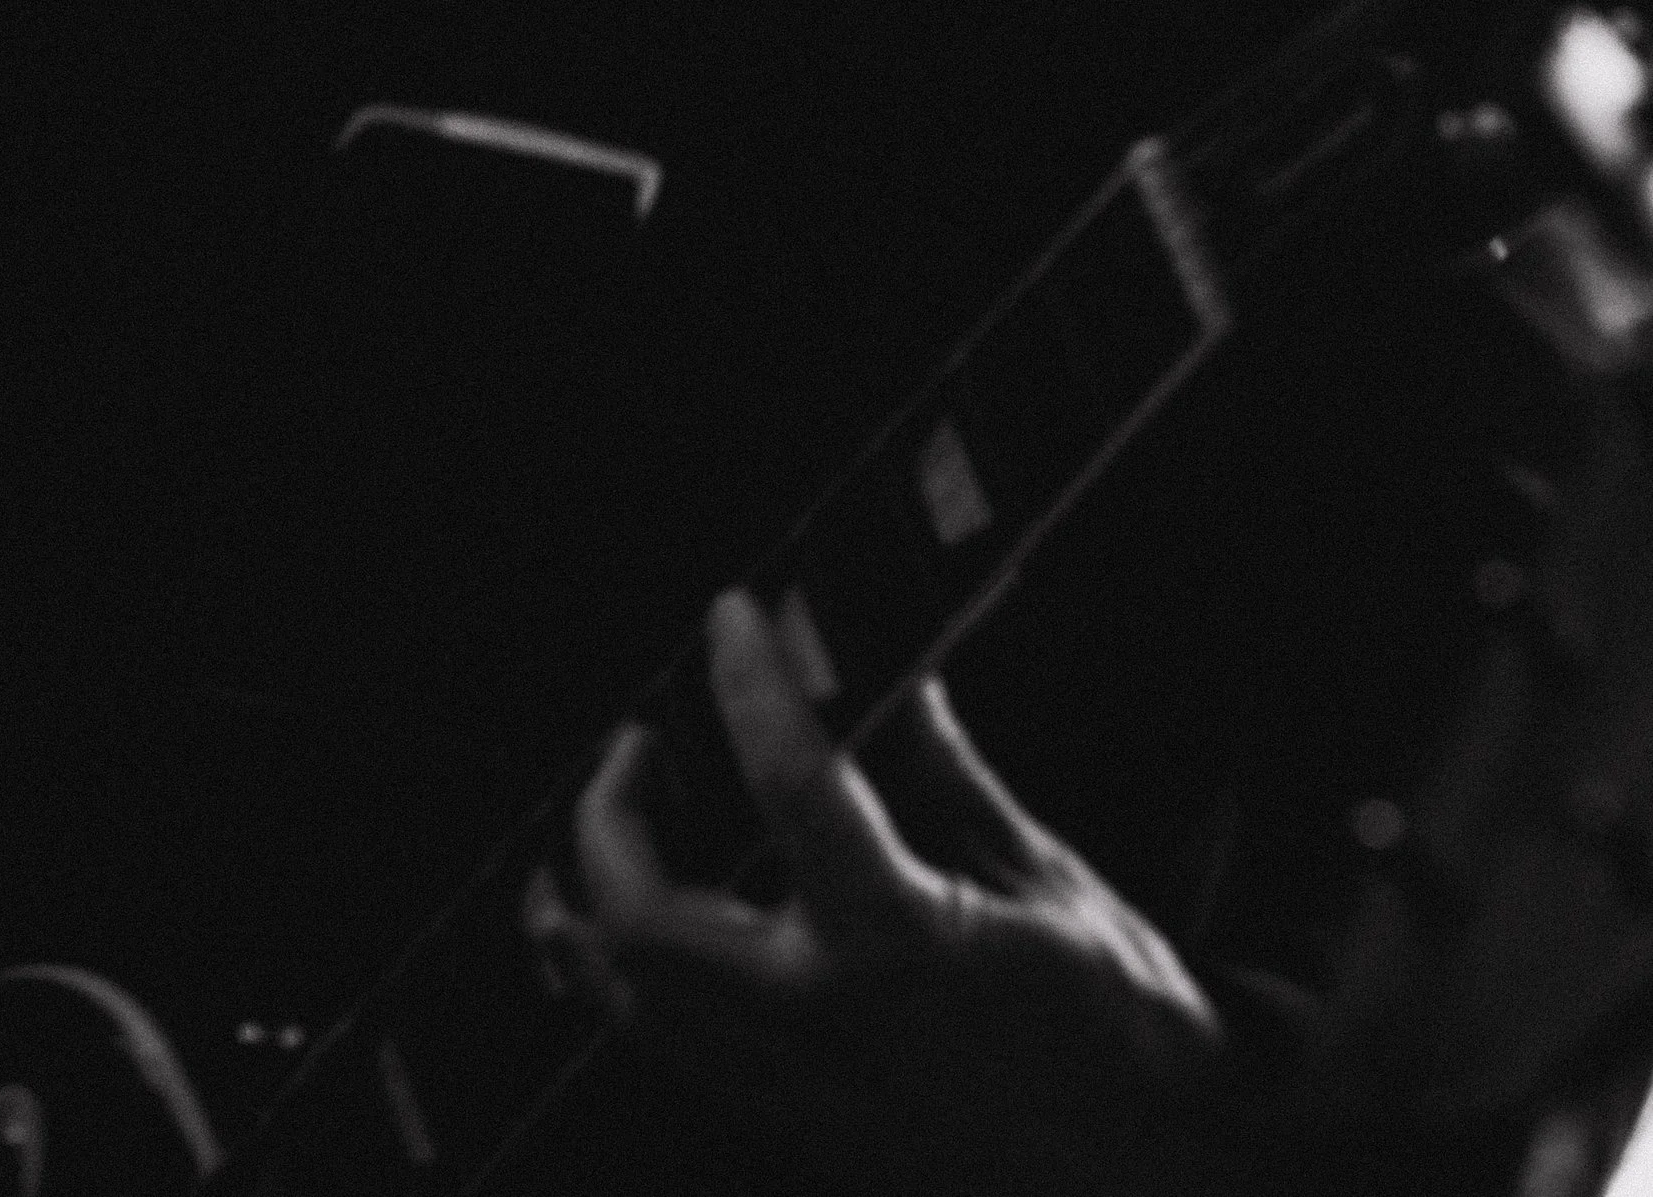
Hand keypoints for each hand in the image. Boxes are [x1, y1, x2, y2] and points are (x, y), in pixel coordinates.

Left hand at [528, 591, 1239, 1194]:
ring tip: (599, 832)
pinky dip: (627, 984)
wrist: (1169, 1189)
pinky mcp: (796, 1139)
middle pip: (642, 923)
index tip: (735, 616)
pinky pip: (670, 1053)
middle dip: (609, 819)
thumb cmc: (1128, 1037)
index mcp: (898, 948)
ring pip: (629, 1005)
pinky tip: (637, 934)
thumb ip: (948, 777)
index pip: (788, 779)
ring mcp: (798, 1096)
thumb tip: (900, 681)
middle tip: (637, 745)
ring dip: (587, 908)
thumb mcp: (1047, 883)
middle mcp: (822, 1027)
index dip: (749, 679)